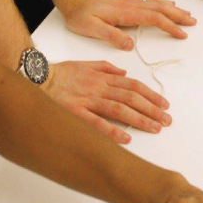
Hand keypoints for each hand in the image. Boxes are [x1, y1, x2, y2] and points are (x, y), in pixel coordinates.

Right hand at [41, 57, 172, 143]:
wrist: (35, 77)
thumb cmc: (60, 74)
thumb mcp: (85, 64)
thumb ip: (105, 67)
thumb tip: (124, 72)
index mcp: (102, 78)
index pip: (133, 86)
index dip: (151, 95)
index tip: (164, 105)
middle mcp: (98, 88)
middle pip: (131, 98)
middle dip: (152, 110)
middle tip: (167, 121)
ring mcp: (87, 101)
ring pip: (119, 109)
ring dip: (139, 119)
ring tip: (155, 128)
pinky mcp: (75, 113)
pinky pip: (96, 123)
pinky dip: (112, 131)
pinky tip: (126, 139)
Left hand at [63, 0, 194, 52]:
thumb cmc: (79, 14)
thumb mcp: (91, 29)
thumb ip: (111, 36)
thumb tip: (129, 44)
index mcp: (125, 12)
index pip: (153, 18)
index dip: (169, 26)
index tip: (181, 33)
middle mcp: (130, 4)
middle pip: (160, 8)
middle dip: (178, 15)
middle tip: (192, 22)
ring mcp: (129, 1)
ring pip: (156, 2)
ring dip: (173, 7)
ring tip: (186, 13)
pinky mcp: (126, 0)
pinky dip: (162, 1)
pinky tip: (166, 3)